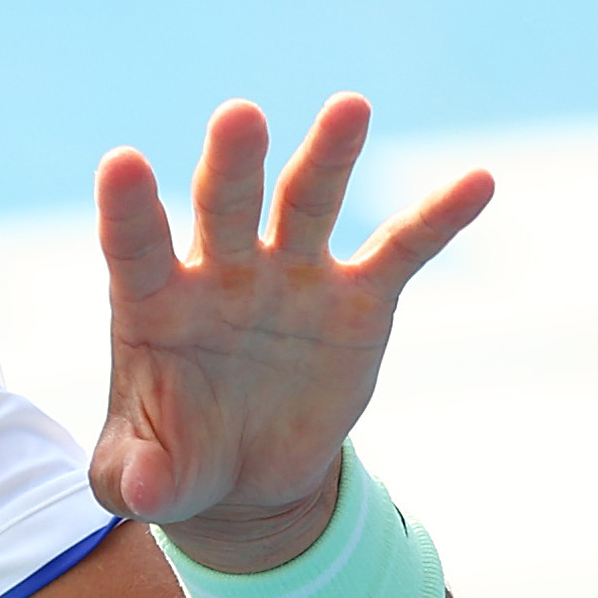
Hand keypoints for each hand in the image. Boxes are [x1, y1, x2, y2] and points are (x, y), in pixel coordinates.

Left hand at [94, 95, 491, 569]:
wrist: (240, 476)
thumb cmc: (172, 462)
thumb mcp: (141, 481)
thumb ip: (138, 479)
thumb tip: (150, 490)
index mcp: (152, 305)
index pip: (134, 245)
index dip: (129, 207)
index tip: (122, 163)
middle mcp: (218, 275)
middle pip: (222, 206)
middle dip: (231, 163)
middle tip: (239, 114)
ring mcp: (289, 279)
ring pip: (306, 204)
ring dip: (327, 157)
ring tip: (349, 108)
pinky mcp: (355, 302)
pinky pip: (399, 251)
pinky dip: (436, 217)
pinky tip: (476, 182)